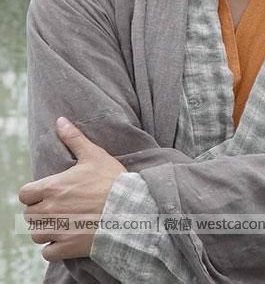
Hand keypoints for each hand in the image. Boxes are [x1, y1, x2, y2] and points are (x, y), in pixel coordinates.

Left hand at [18, 117, 126, 260]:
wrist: (130, 209)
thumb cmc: (112, 180)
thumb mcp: (94, 155)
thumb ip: (74, 138)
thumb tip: (60, 121)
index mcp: (53, 187)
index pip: (25, 194)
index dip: (34, 194)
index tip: (46, 194)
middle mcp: (50, 210)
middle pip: (30, 215)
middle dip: (40, 211)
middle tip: (57, 208)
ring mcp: (58, 230)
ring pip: (36, 234)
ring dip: (46, 230)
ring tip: (61, 223)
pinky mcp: (67, 248)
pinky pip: (47, 252)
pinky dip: (53, 247)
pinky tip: (66, 238)